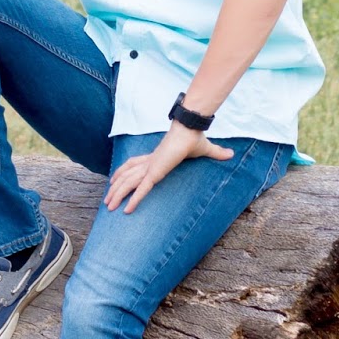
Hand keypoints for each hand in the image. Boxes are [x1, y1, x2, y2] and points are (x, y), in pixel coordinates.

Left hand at [104, 120, 233, 213]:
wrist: (190, 129)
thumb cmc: (195, 137)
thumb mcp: (205, 149)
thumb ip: (216, 154)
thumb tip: (231, 154)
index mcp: (156, 156)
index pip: (134, 164)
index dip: (122, 171)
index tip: (114, 180)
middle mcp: (149, 162)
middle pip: (126, 175)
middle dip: (115, 188)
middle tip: (106, 200)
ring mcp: (151, 167)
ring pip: (128, 183)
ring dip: (117, 195)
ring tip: (108, 206)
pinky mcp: (155, 172)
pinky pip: (142, 189)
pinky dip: (133, 199)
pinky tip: (127, 210)